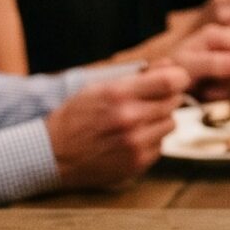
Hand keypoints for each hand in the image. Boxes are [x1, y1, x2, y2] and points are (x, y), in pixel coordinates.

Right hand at [47, 64, 188, 189]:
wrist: (52, 154)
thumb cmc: (75, 116)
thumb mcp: (98, 87)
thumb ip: (137, 75)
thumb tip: (170, 65)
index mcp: (119, 94)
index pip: (171, 81)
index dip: (177, 78)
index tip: (174, 79)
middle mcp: (130, 119)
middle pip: (173, 102)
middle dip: (165, 98)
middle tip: (145, 101)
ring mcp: (135, 144)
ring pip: (170, 124)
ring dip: (159, 120)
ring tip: (136, 122)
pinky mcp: (137, 163)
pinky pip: (161, 145)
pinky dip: (151, 141)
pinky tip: (130, 139)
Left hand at [166, 23, 229, 103]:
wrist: (161, 82)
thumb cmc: (171, 69)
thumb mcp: (189, 65)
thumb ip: (214, 63)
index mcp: (217, 35)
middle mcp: (225, 44)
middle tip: (217, 92)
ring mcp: (227, 58)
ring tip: (207, 93)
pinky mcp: (226, 73)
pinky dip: (226, 94)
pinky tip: (209, 94)